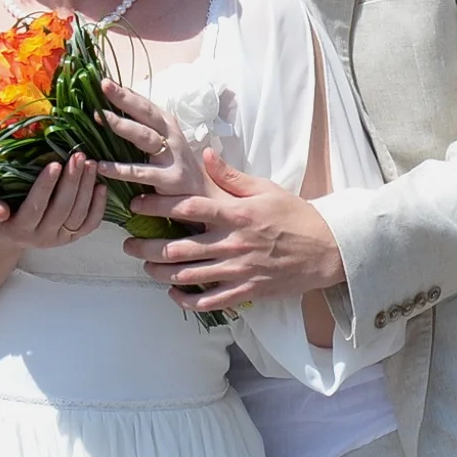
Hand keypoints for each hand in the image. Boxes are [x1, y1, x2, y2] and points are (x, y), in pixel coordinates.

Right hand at [0, 152, 107, 251]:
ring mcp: (59, 239)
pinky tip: (101, 186)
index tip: (54, 163)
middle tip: (78, 156)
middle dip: (71, 181)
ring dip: (86, 189)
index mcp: (20, 230)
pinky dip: (99, 207)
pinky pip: (90, 225)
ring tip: (90, 164)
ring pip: (78, 215)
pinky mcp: (72, 237)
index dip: (46, 186)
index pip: (36, 207)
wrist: (7, 237)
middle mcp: (42, 237)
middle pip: (61, 209)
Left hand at [92, 78, 212, 199]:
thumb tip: (118, 103)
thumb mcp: (166, 142)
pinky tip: (102, 166)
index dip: (127, 92)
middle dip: (125, 99)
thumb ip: (144, 126)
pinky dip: (121, 170)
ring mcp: (172, 158)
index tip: (105, 81)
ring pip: (146, 138)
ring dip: (123, 126)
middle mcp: (172, 138)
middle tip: (103, 87)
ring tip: (99, 117)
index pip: (146, 105)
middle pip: (146, 115)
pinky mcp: (171, 180)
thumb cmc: (178, 166)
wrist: (205, 195)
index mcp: (168, 126)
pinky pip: (142, 173)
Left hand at [122, 147, 344, 314]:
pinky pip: (211, 301)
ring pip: (189, 276)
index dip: (159, 205)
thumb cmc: (296, 216)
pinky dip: (187, 301)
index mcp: (237, 214)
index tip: (138, 203)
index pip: (189, 207)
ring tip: (145, 267)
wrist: (327, 250)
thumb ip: (231, 176)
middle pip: (180, 247)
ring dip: (161, 274)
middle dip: (147, 247)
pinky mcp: (247, 291)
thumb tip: (206, 154)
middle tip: (128, 245)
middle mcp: (234, 243)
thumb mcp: (266, 188)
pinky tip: (173, 295)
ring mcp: (240, 270)